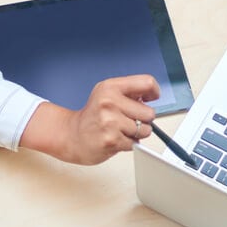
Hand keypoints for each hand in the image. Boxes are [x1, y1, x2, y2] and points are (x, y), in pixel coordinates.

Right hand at [20, 75, 159, 164]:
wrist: (72, 136)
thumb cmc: (92, 116)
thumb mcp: (106, 94)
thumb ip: (128, 92)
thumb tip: (151, 95)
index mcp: (110, 87)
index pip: (146, 83)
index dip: (154, 92)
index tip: (150, 98)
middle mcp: (110, 102)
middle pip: (149, 112)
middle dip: (144, 119)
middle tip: (129, 120)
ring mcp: (110, 122)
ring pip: (145, 130)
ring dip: (137, 133)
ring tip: (121, 130)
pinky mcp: (111, 140)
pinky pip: (135, 143)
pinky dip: (129, 143)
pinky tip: (115, 138)